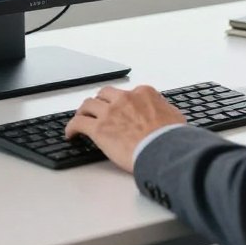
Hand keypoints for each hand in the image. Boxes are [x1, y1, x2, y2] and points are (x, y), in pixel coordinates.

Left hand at [65, 85, 185, 171]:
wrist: (164, 151)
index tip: (120, 109)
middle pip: (105, 94)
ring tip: (81, 119)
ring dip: (84, 112)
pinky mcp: (99, 128)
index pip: (128, 93)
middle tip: (97, 110)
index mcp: (143, 93)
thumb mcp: (175, 117)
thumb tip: (165, 114)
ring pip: (88, 105)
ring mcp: (110, 112)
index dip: (122, 102)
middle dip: (100, 102)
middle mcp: (125, 98)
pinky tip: (71, 134)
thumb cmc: (172, 138)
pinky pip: (78, 123)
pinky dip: (72, 127)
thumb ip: (165, 111)